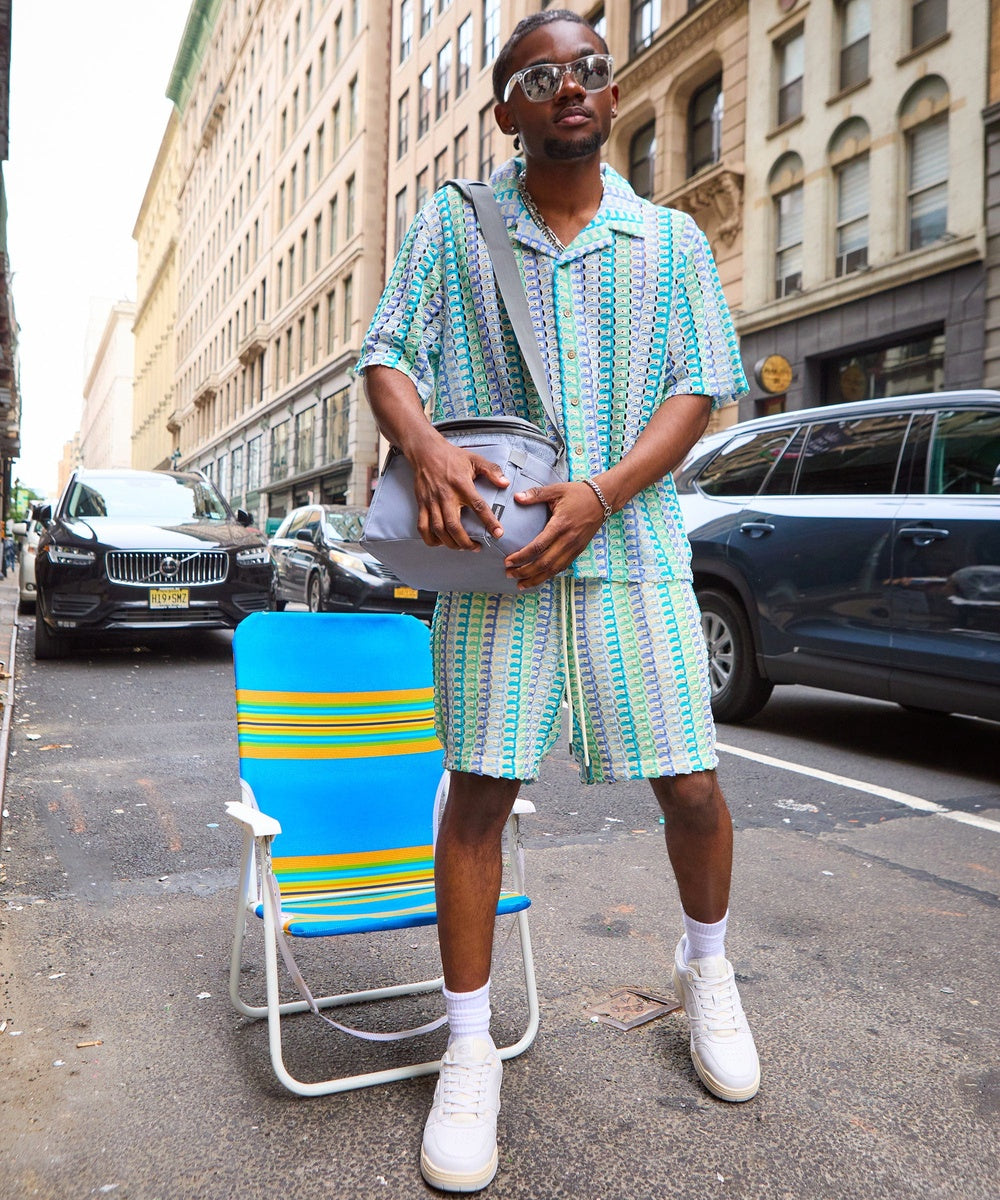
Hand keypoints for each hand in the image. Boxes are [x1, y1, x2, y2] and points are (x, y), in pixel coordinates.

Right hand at [410, 436, 510, 550]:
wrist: (425, 451)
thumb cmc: (452, 456)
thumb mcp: (475, 459)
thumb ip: (492, 470)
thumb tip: (505, 483)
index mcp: (462, 485)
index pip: (478, 506)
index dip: (489, 521)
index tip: (498, 533)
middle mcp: (446, 495)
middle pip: (454, 526)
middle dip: (465, 542)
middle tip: (476, 547)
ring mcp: (432, 502)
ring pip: (439, 530)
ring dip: (450, 543)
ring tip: (462, 547)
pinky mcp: (421, 504)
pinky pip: (422, 527)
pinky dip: (430, 539)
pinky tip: (440, 543)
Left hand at [502, 479, 608, 588]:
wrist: (603, 499)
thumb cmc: (578, 494)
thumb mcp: (556, 490)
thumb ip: (536, 494)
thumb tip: (517, 497)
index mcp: (560, 525)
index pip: (538, 546)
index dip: (522, 556)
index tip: (508, 561)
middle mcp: (568, 540)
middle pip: (544, 563)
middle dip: (525, 571)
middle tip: (509, 574)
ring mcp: (575, 547)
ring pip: (553, 570)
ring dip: (536, 579)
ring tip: (520, 583)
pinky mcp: (578, 551)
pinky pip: (562, 567)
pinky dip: (548, 576)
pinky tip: (537, 579)